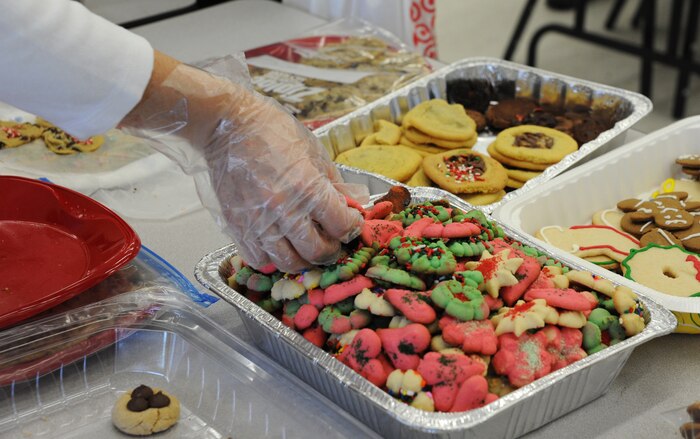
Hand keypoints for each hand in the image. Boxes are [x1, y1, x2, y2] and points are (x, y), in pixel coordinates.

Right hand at [122, 53, 363, 271]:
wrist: (227, 125)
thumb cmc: (272, 132)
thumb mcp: (313, 152)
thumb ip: (335, 183)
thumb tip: (354, 203)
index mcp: (307, 187)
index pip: (342, 226)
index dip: (352, 228)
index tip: (351, 223)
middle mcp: (283, 209)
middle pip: (317, 252)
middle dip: (331, 250)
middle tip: (332, 242)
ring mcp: (258, 221)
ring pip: (288, 262)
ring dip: (303, 260)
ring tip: (306, 247)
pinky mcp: (237, 226)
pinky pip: (259, 259)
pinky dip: (273, 258)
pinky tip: (279, 245)